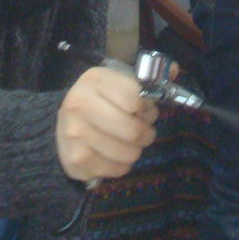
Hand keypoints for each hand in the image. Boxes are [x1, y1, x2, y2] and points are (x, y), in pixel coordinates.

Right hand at [56, 65, 159, 181]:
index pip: (134, 98)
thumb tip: (176, 70)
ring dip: (137, 149)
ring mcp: (75, 135)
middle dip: (147, 132)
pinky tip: (117, 154)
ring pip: (128, 152)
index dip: (147, 107)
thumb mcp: (119, 81)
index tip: (146, 109)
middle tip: (146, 130)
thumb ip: (149, 76)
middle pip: (132, 129)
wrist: (62, 124)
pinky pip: (118, 169)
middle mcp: (79, 105)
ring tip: (132, 142)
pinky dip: (124, 164)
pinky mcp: (76, 161)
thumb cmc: (100, 100)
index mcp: (94, 80)